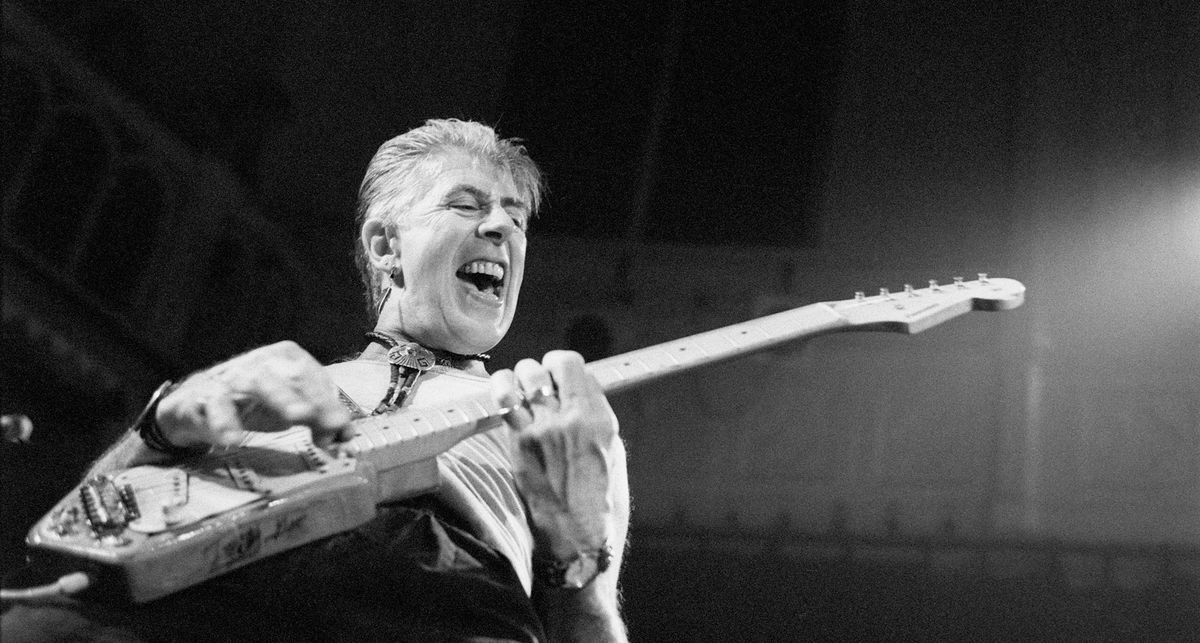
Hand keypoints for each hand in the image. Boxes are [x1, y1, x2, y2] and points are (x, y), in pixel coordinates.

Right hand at [155, 341, 351, 449]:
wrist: (196, 406)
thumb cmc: (253, 403)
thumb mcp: (290, 409)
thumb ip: (320, 420)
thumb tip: (346, 436)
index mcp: (285, 358)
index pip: (314, 378)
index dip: (330, 403)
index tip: (343, 427)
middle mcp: (260, 363)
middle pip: (293, 377)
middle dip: (314, 399)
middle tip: (332, 421)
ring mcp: (231, 378)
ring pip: (257, 383)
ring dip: (279, 398)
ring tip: (297, 417)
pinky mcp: (204, 398)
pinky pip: (214, 408)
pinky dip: (223, 423)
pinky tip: (233, 439)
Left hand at [491, 350, 621, 555]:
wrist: (578, 542)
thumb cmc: (601, 505)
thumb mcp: (614, 455)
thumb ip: (597, 421)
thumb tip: (580, 398)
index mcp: (602, 419)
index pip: (578, 368)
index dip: (564, 368)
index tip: (559, 377)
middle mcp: (575, 417)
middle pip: (551, 365)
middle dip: (543, 369)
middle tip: (539, 384)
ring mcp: (545, 428)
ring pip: (526, 376)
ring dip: (521, 377)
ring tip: (520, 389)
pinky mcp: (520, 444)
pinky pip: (504, 400)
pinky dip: (501, 390)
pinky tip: (502, 395)